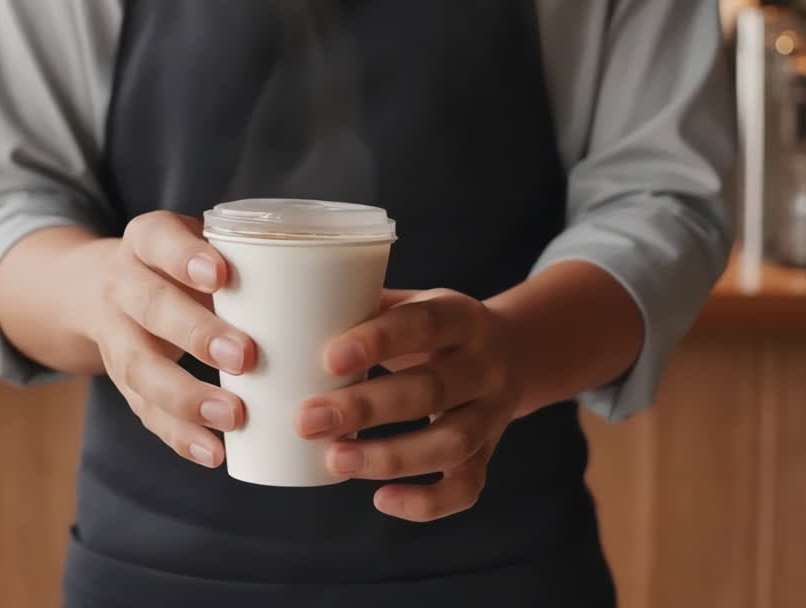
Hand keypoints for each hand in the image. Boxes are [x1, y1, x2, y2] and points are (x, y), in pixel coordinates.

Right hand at [89, 211, 256, 468]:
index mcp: (147, 241)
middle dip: (196, 334)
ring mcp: (117, 337)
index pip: (158, 240)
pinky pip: (145, 412)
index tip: (221, 276)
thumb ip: (263, 260)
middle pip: (151, 307)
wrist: (115, 290)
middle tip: (245, 356)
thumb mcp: (209, 245)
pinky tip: (214, 451)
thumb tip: (361, 291)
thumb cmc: (191, 266)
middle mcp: (123, 285)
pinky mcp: (123, 382)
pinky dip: (180, 435)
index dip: (184, 258)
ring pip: (141, 368)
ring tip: (233, 415)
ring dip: (187, 397)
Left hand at [294, 289, 524, 521]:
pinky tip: (381, 499)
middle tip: (307, 420)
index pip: (424, 324)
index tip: (328, 359)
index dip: (378, 342)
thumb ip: (364, 307)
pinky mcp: (488, 453)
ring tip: (335, 459)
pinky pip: (466, 487)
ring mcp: (492, 414)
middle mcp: (485, 366)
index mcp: (463, 317)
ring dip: (389, 457)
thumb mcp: (414, 302)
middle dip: (366, 409)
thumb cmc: (436, 327)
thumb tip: (290, 319)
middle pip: (432, 390)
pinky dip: (426, 502)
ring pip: (451, 443)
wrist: (514, 351)